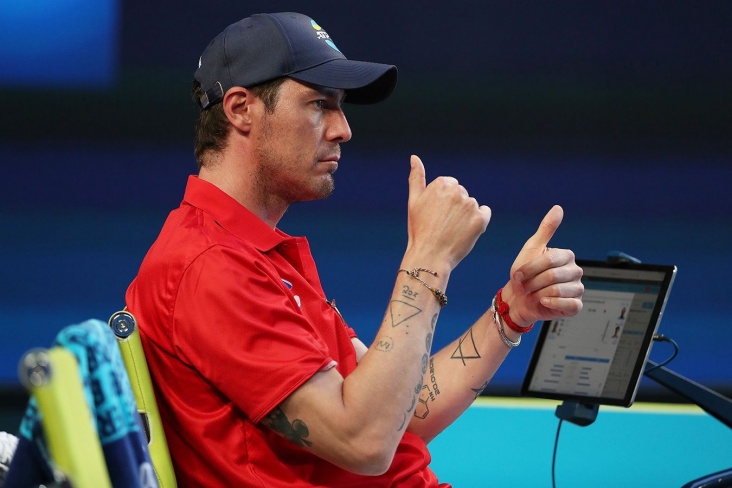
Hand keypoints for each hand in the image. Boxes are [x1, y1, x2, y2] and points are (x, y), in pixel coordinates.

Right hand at [406, 155, 491, 271]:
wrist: (430, 256)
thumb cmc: (419, 230)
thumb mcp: (414, 202)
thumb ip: (416, 177)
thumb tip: (414, 157)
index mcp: (442, 183)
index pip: (450, 186)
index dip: (443, 203)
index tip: (435, 216)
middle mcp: (458, 191)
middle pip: (462, 195)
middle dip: (455, 208)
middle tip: (443, 225)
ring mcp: (470, 205)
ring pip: (472, 206)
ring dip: (465, 216)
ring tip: (452, 231)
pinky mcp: (481, 219)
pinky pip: (484, 214)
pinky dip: (478, 221)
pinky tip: (465, 232)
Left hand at [501, 205, 583, 326]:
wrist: (518, 300)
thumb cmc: (524, 275)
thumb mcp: (532, 248)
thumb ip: (546, 229)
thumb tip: (558, 208)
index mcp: (566, 256)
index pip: (549, 260)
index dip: (530, 268)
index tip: (518, 274)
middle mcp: (575, 271)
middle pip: (553, 276)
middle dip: (533, 282)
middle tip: (526, 286)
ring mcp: (577, 288)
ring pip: (558, 290)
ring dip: (539, 293)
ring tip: (534, 293)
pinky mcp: (576, 305)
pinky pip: (569, 305)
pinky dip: (552, 304)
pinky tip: (544, 301)